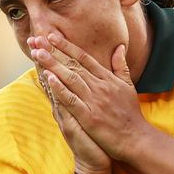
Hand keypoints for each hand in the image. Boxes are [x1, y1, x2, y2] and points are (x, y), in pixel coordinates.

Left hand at [31, 33, 148, 161]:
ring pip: (70, 78)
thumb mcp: (128, 85)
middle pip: (73, 64)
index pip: (83, 58)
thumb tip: (119, 46)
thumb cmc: (131, 113)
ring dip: (53, 64)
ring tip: (38, 53)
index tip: (52, 36)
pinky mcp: (89, 116)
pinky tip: (48, 77)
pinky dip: (59, 88)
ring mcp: (94, 101)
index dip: (67, 46)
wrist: (135, 137)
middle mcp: (99, 86)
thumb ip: (121, 66)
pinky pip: (71, 100)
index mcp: (107, 78)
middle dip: (54, 51)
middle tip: (37, 39)